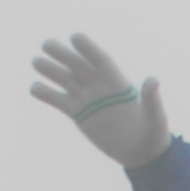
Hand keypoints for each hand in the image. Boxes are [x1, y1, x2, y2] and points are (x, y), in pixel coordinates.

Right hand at [29, 34, 171, 167]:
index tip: (74, 37)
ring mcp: (87, 98)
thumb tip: (153, 80)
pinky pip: (59, 101)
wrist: (141, 153)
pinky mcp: (78, 113)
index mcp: (117, 81)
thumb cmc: (153, 134)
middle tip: (46, 44)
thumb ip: (152, 99)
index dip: (88, 48)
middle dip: (62, 54)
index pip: (100, 59)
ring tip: (36, 61)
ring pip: (65, 79)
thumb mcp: (155, 118)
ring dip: (50, 70)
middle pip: (78, 65)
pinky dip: (46, 95)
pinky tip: (34, 88)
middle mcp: (99, 86)